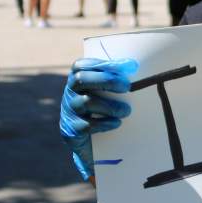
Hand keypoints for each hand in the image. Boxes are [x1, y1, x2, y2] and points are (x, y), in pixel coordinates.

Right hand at [59, 57, 137, 180]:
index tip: (124, 67)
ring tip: (126, 111)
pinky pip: (86, 125)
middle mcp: (69, 93)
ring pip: (86, 102)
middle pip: (81, 79)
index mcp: (76, 80)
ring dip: (110, 106)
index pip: (80, 65)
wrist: (87, 139)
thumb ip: (113, 79)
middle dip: (106, 80)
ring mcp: (68, 111)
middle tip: (127, 86)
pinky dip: (104, 123)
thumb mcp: (103, 92)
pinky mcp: (70, 129)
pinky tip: (116, 123)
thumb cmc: (101, 108)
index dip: (100, 64)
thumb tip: (133, 65)